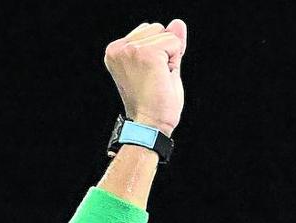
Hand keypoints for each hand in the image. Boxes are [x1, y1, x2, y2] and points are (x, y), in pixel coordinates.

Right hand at [104, 19, 187, 135]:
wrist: (150, 126)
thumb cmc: (155, 105)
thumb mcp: (163, 69)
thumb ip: (169, 44)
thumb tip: (179, 23)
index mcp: (116, 51)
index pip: (147, 31)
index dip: (158, 54)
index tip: (149, 78)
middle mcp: (119, 47)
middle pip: (156, 27)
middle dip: (164, 52)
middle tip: (155, 80)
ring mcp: (132, 49)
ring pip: (165, 34)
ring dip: (169, 57)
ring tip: (157, 80)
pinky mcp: (147, 54)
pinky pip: (174, 43)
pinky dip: (174, 62)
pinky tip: (161, 78)